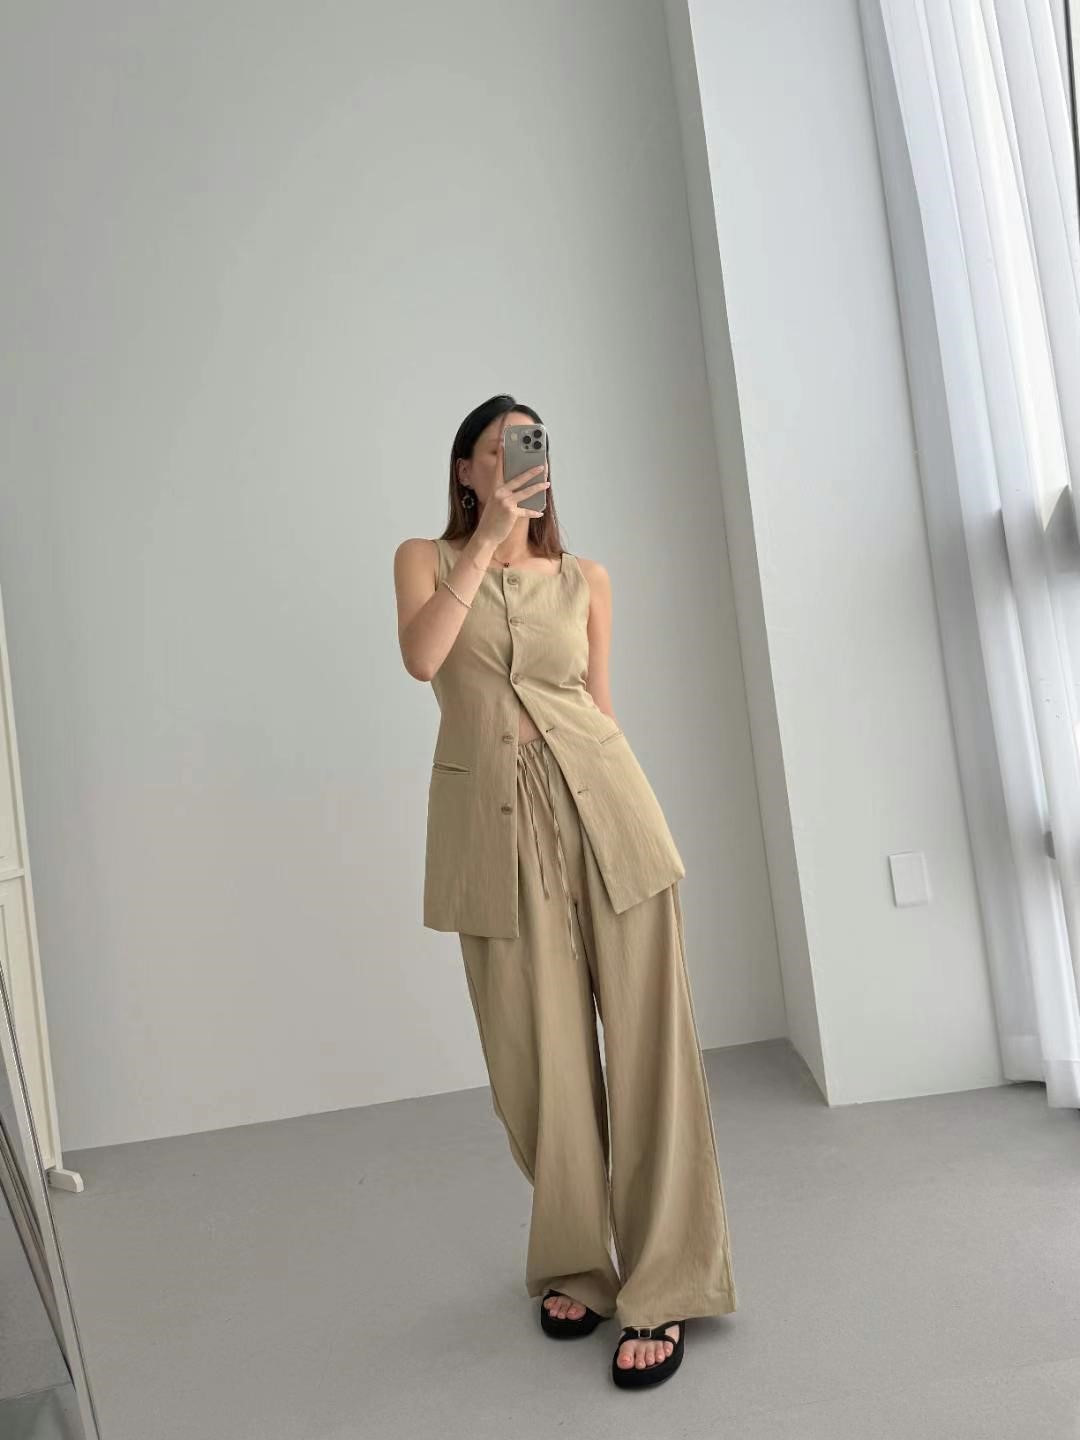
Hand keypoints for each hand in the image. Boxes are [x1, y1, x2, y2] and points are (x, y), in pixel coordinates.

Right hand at [473, 423, 549, 547]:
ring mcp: (505, 502)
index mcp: (495, 488)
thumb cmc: (492, 518)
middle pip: (518, 478)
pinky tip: (540, 512)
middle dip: (531, 471)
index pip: (499, 467)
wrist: (486, 536)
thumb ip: (507, 493)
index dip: (502, 453)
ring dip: (538, 487)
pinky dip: (533, 512)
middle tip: (542, 465)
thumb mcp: (496, 502)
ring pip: (526, 492)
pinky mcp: (511, 513)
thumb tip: (523, 486)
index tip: (505, 440)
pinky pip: (526, 511)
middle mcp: (499, 493)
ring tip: (547, 483)